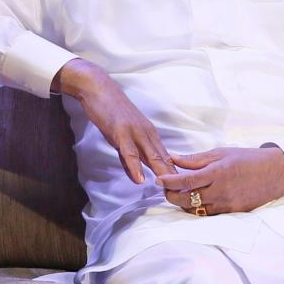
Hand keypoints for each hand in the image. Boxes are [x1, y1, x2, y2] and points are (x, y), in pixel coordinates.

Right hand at [54, 58, 174, 183]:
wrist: (100, 90)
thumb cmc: (112, 113)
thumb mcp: (124, 136)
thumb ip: (130, 156)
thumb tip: (136, 175)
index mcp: (150, 135)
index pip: (166, 157)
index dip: (174, 173)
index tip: (183, 187)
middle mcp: (147, 134)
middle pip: (164, 158)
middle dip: (174, 177)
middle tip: (182, 193)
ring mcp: (135, 133)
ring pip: (151, 156)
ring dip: (160, 173)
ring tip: (167, 189)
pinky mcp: (121, 132)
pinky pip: (129, 152)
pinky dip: (135, 166)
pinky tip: (139, 179)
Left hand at [155, 146, 283, 214]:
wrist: (275, 173)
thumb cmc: (248, 159)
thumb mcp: (221, 153)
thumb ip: (195, 159)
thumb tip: (172, 158)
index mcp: (217, 173)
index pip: (185, 182)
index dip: (168, 182)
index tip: (159, 179)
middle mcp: (220, 191)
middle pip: (186, 200)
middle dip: (171, 195)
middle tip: (166, 188)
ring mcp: (226, 204)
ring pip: (194, 210)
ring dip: (182, 204)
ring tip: (179, 194)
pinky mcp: (232, 212)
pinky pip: (208, 214)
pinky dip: (197, 209)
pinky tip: (195, 201)